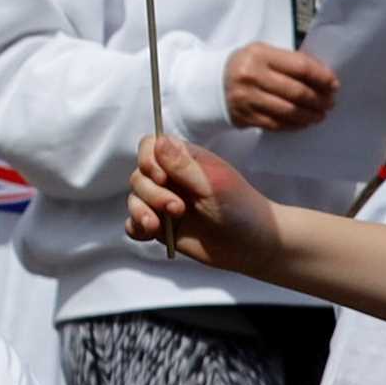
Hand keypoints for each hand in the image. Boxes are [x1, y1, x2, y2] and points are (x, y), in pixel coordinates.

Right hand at [123, 134, 280, 274]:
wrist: (251, 244)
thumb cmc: (239, 208)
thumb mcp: (212, 185)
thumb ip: (183, 165)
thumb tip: (159, 140)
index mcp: (184, 160)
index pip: (150, 146)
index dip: (148, 160)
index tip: (161, 177)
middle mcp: (171, 179)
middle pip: (139, 176)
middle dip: (152, 194)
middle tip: (178, 209)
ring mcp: (164, 203)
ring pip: (134, 199)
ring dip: (141, 211)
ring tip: (158, 226)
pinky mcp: (161, 227)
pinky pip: (134, 224)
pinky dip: (136, 227)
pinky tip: (148, 233)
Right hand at [220, 40, 334, 132]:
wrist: (210, 83)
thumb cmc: (246, 66)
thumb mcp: (263, 53)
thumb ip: (289, 62)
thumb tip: (322, 78)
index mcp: (260, 55)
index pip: (300, 67)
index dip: (321, 77)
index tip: (334, 84)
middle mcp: (252, 76)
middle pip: (296, 91)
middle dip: (318, 99)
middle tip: (330, 103)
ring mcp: (247, 99)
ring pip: (288, 111)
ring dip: (309, 115)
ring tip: (320, 115)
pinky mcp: (245, 117)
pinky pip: (276, 124)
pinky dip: (294, 125)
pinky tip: (303, 123)